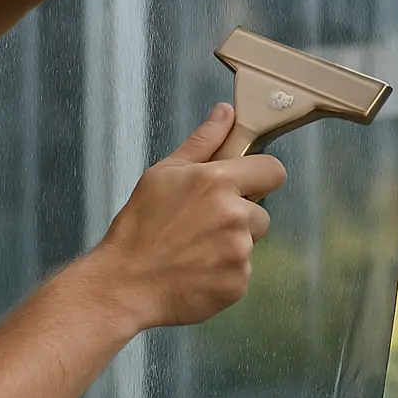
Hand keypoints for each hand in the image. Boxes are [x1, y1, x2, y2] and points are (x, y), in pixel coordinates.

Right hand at [84, 103, 286, 332]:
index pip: (273, 170)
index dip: (259, 177)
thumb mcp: (163, 174)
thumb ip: (202, 142)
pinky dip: (222, 273)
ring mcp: (238, 252)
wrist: (124, 284)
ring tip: (192, 251)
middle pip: (261, 212)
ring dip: (229, 246)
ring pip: (250, 243)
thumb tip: (225, 113)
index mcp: (216, 182)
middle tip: (199, 226)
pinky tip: (194, 271)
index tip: (243, 186)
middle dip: (238, 217)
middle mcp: (233, 215)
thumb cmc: (138, 228)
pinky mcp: (238, 282)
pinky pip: (241, 272)